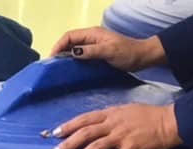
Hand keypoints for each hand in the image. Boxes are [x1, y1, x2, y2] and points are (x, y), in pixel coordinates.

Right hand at [50, 27, 165, 72]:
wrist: (142, 57)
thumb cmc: (127, 54)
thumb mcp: (109, 52)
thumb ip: (91, 51)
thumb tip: (72, 52)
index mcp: (92, 34)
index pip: (69, 36)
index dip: (58, 46)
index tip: (51, 59)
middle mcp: (91, 37)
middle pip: (69, 41)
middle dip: (58, 51)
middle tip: (50, 66)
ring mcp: (93, 45)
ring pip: (73, 48)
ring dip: (64, 56)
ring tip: (57, 69)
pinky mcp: (96, 52)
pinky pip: (79, 54)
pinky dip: (72, 60)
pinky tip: (69, 69)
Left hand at [50, 103, 180, 148]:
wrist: (170, 122)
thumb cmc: (150, 117)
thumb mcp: (127, 111)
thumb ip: (111, 118)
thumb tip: (96, 126)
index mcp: (112, 113)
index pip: (85, 118)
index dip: (68, 125)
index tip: (54, 133)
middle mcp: (114, 123)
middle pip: (85, 132)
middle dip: (68, 143)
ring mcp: (122, 136)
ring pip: (95, 147)